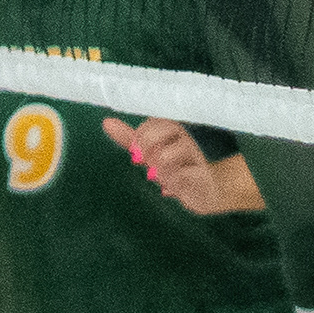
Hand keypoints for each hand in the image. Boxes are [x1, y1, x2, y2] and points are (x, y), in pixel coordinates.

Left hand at [106, 116, 229, 213]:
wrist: (206, 191)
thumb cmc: (176, 168)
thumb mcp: (150, 153)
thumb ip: (130, 139)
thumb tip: (107, 122)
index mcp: (172, 131)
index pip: (154, 121)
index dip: (140, 134)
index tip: (133, 150)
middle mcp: (185, 140)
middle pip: (166, 129)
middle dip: (148, 144)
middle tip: (140, 161)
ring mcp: (196, 158)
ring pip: (173, 152)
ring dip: (158, 164)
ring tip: (154, 175)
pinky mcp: (203, 177)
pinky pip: (186, 174)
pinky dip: (172, 182)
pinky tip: (168, 190)